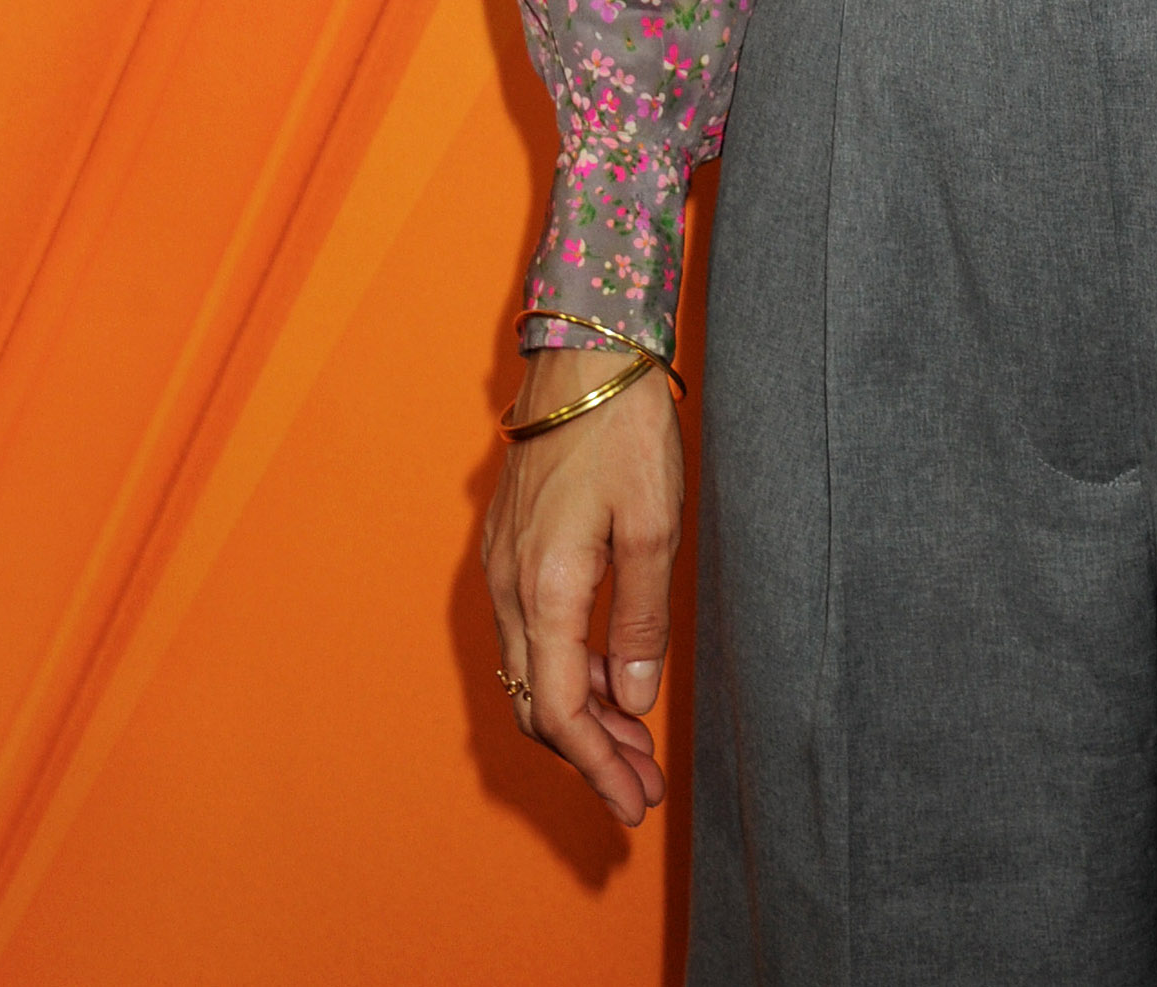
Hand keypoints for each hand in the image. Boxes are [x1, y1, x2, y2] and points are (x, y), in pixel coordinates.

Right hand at [480, 348, 686, 824]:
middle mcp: (509, 585)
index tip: (634, 805)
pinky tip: (612, 675)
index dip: (597, 768)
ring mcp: (503, 564)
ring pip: (533, 671)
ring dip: (580, 715)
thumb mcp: (653, 524)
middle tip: (642, 789)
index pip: (560, 711)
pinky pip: (532, 632)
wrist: (582, 351)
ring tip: (635, 744)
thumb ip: (640, 620)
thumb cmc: (624, 427)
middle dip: (589, 755)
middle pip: (539, 702)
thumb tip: (633, 701)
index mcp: (545, 587)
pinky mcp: (510, 544)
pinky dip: (568, 669)